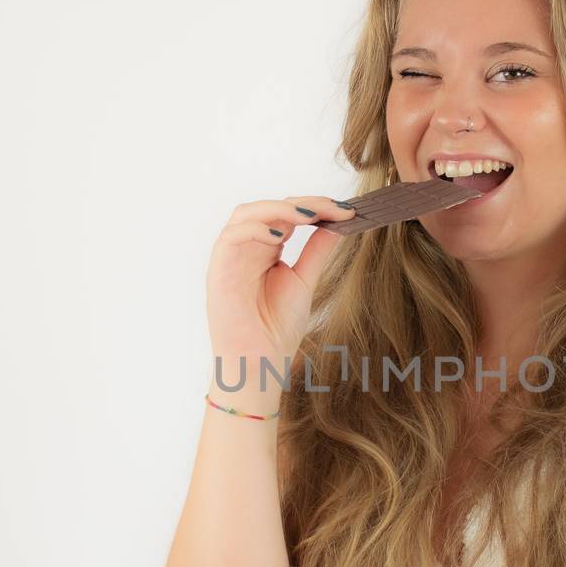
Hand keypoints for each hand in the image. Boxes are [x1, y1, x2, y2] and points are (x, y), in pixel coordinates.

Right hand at [205, 195, 356, 361]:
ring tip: (309, 216)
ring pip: (247, 213)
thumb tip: (337, 224)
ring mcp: (231, 256)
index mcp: (266, 248)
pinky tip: (281, 235)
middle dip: (304, 204)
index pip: (288, 214)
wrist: (259, 363)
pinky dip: (256, 228)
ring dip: (279, 209)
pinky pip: (231, 235)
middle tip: (335, 208)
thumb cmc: (276, 328)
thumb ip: (317, 251)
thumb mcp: (304, 281)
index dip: (316, 207)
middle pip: (270, 207)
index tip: (347, 211)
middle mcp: (248, 247)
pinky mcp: (218, 268)